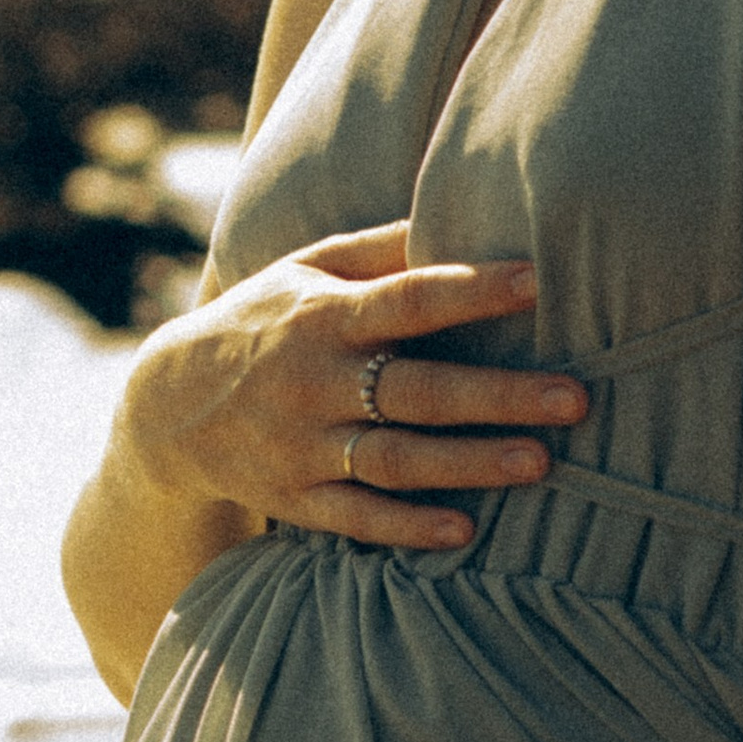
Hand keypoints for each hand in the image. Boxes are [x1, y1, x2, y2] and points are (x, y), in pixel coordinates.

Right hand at [122, 223, 583, 552]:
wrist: (167, 408)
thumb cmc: (262, 323)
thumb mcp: (303, 270)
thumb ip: (379, 250)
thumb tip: (458, 209)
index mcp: (323, 316)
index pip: (407, 298)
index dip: (471, 290)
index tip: (538, 282)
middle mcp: (315, 382)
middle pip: (417, 390)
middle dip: (497, 395)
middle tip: (575, 399)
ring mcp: (304, 446)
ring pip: (396, 459)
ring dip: (469, 463)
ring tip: (540, 463)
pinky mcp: (295, 500)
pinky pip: (358, 518)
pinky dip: (408, 527)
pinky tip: (464, 532)